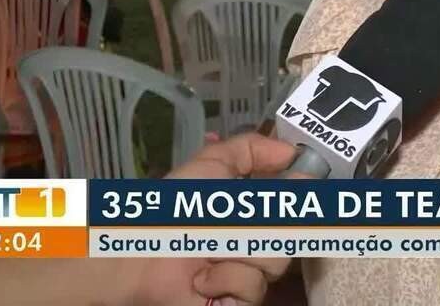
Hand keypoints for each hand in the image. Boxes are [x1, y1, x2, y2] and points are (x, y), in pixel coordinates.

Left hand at [115, 134, 299, 305]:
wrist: (136, 256)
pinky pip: (253, 287)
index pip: (298, 203)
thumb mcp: (212, 165)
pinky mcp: (243, 302)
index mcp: (256, 209)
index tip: (302, 182)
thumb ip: (252, 150)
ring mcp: (252, 275)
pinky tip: (202, 278)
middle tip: (231, 219)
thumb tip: (294, 152)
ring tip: (207, 249)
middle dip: (261, 222)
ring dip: (238, 249)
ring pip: (276, 260)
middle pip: (293, 231)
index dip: (303, 195)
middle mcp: (259, 241)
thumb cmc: (172, 209)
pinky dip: (225, 278)